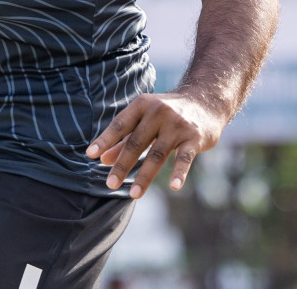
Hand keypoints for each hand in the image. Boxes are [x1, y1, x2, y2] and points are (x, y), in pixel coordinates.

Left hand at [85, 91, 222, 198]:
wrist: (205, 101)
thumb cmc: (167, 113)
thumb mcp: (144, 120)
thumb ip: (124, 139)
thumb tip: (102, 160)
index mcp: (143, 105)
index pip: (120, 124)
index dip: (105, 140)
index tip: (91, 156)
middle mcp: (159, 112)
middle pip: (137, 142)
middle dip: (122, 165)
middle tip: (110, 184)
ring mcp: (177, 125)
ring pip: (157, 154)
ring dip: (145, 176)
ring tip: (133, 194)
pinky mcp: (194, 137)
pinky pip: (185, 157)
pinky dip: (180, 172)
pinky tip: (174, 186)